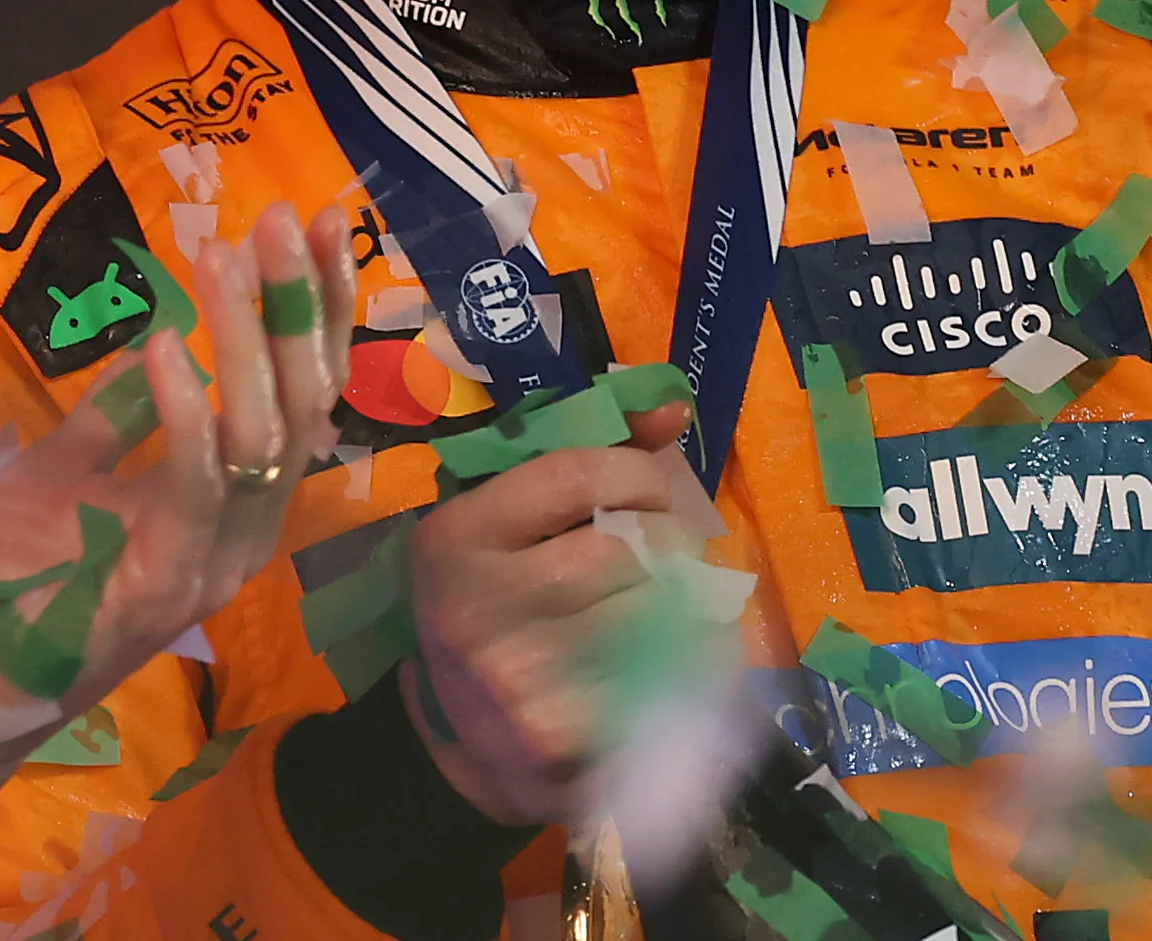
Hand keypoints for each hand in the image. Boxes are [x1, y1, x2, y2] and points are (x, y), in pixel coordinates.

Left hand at [0, 201, 356, 724]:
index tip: (316, 224)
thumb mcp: (64, 474)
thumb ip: (117, 420)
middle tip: (280, 216)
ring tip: (221, 254)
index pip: (301, 397)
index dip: (316, 310)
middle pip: (302, 408)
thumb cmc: (5, 584)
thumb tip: (159, 341)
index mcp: (229, 512)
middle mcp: (240, 541)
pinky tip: (171, 345)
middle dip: (296, 305)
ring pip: (261, 439)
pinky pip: (195, 489)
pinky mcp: (158, 587)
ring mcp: (204, 569)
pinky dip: (186, 412)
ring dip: (244, 337)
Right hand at [399, 398, 697, 823]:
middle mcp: (482, 606)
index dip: (635, 473)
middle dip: (668, 537)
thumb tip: (672, 407)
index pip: (577, 473)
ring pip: (664, 606)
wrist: (472, 744)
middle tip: (662, 550)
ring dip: (688, 595)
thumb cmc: (495, 609)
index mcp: (455, 539)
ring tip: (669, 598)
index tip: (643, 490)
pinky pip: (677, 672)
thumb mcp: (506, 528)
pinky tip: (675, 653)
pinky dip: (697, 655)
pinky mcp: (572, 736)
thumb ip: (580, 461)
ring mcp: (525, 677)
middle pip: (632, 542)